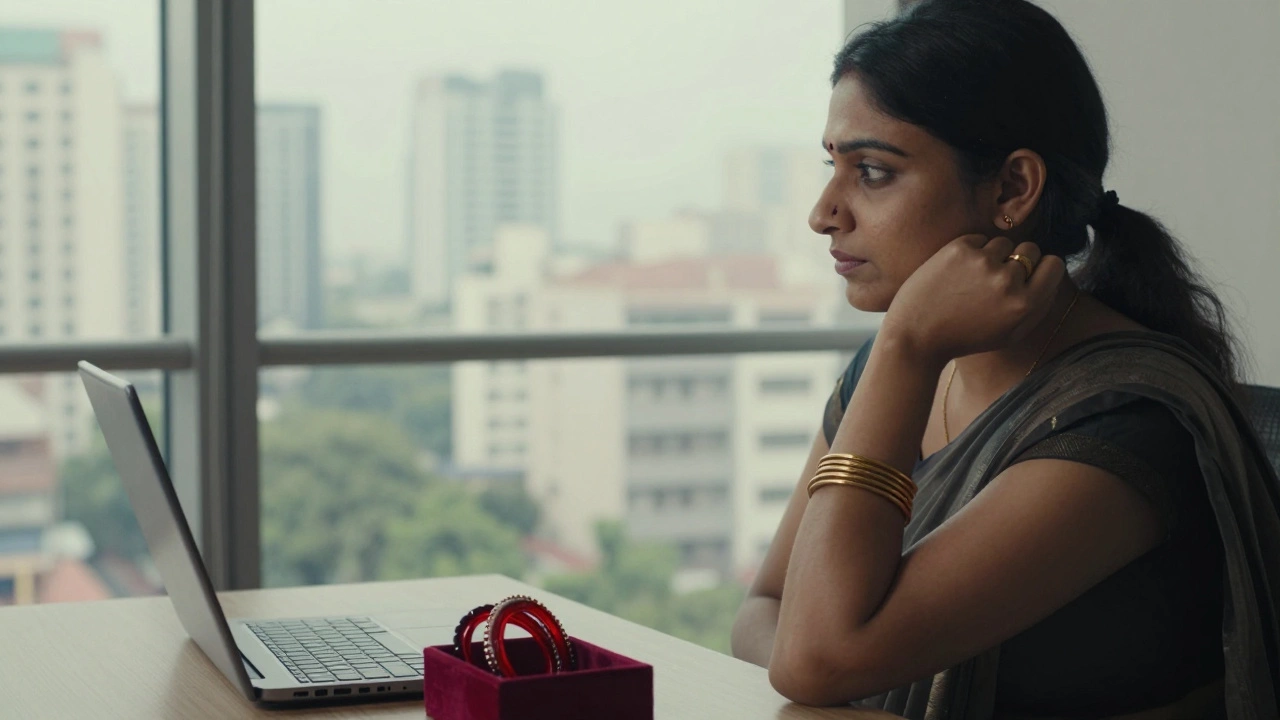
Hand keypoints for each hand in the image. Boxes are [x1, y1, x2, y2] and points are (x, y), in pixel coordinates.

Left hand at [880, 234, 1066, 364]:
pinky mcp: (958, 249)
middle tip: (996, 279)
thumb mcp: (1009, 334)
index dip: (1042, 268)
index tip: (1029, 275)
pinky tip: (956, 273)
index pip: (1054, 265)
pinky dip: (971, 252)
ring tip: (971, 280)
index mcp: (1025, 304)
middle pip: (1030, 250)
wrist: (916, 336)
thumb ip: (1037, 306)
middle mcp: (1007, 281)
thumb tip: (1052, 274)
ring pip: (1002, 243)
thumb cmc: (963, 338)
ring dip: (992, 256)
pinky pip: (978, 239)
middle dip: (1017, 260)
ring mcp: (982, 262)